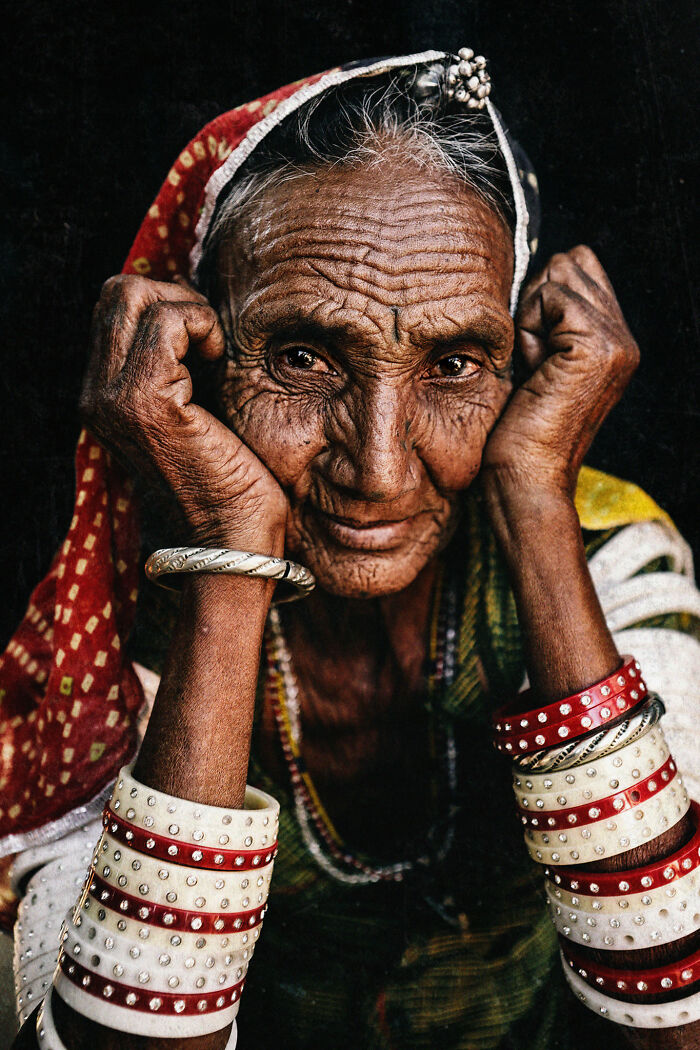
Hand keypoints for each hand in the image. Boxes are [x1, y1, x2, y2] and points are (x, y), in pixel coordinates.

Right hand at [80, 274, 287, 551]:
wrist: (232, 539)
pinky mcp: (145, 402)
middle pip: (116, 292)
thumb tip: (195, 313)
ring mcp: (114, 398)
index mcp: (105, 398)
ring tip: (214, 351)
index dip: (165, 305)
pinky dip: (201, 324)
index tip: (204, 341)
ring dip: (189, 310)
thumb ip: (178, 369)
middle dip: (174, 297)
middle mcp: (97, 396)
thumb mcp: (193, 413)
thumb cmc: (228, 481)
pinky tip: (219, 358)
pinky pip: (167, 322)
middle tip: (210, 338)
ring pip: (135, 296)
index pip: (114, 310)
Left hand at [482, 245, 638, 500]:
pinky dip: (529, 328)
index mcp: (614, 344)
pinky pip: (550, 295)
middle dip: (535, 305)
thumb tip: (538, 272)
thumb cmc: (519, 433)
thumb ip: (546, 320)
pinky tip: (533, 369)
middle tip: (533, 363)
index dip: (541, 297)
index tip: (532, 352)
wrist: (527, 479)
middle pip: (569, 264)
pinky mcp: (597, 345)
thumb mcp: (535, 364)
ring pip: (558, 277)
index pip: (580, 266)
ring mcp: (616, 341)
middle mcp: (625, 339)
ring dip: (531, 318)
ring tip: (534, 369)